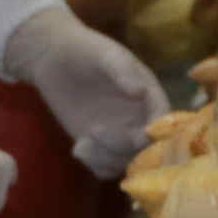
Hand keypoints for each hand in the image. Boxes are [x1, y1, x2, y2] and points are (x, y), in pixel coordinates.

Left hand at [8, 6, 169, 176]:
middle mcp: (139, 118)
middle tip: (95, 132)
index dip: (155, 132)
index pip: (163, 121)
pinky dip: (95, 164)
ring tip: (83, 142)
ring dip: (107, 158)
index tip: (137, 134)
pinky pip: (106, 167)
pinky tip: (78, 147)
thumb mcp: (106, 55)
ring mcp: (119, 134)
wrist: (54, 57)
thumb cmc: (85, 50)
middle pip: (146, 149)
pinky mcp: (99, 145)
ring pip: (126, 162)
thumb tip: (141, 91)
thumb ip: (123, 71)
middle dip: (124, 148)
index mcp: (149, 96)